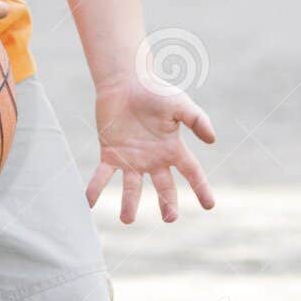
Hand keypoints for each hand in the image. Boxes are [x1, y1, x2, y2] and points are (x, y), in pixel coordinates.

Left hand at [86, 75, 215, 223]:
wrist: (125, 81)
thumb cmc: (155, 90)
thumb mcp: (180, 104)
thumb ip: (197, 120)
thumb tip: (213, 140)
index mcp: (172, 149)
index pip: (191, 173)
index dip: (201, 188)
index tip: (209, 206)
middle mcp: (153, 159)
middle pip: (163, 187)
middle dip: (167, 204)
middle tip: (169, 218)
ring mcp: (131, 159)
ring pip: (131, 187)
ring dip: (129, 204)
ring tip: (126, 220)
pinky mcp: (110, 154)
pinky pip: (102, 176)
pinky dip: (95, 189)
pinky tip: (88, 203)